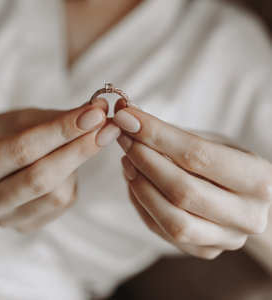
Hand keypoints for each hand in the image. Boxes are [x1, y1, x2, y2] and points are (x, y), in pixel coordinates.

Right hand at [0, 101, 120, 232]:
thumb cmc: (0, 136)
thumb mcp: (19, 120)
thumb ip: (56, 119)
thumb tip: (98, 111)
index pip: (23, 150)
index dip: (62, 132)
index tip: (96, 115)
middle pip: (40, 179)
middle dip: (79, 150)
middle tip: (108, 127)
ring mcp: (2, 220)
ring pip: (56, 195)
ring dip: (76, 166)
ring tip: (77, 145)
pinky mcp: (23, 228)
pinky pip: (60, 205)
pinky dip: (71, 181)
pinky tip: (65, 167)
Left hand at [113, 105, 271, 258]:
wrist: (243, 199)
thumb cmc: (225, 163)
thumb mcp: (211, 141)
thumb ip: (172, 132)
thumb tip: (127, 113)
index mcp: (258, 178)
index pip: (199, 156)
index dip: (157, 135)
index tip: (127, 118)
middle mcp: (249, 215)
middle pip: (183, 191)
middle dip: (145, 161)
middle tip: (124, 139)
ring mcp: (227, 238)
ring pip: (172, 220)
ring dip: (140, 187)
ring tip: (127, 162)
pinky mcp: (206, 251)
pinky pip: (162, 231)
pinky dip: (141, 204)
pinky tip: (134, 182)